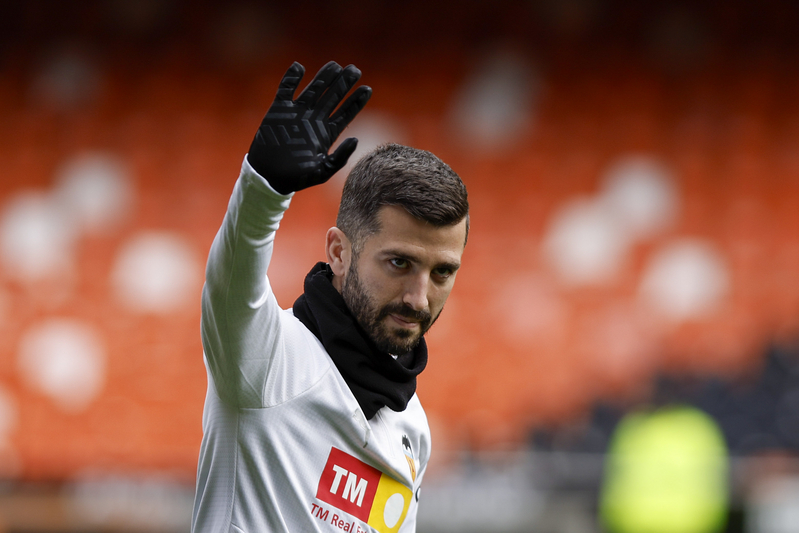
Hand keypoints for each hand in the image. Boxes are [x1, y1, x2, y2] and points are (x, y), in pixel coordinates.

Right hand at [247, 61, 371, 194]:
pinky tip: (299, 67)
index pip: (345, 113)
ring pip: (314, 89)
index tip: (367, 89)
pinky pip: (286, 89)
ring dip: (324, 77)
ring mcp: (297, 113)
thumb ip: (340, 157)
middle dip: (344, 83)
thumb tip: (355, 139)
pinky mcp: (279, 109)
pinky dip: (291, 77)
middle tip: (355, 70)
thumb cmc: (296, 178)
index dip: (356, 101)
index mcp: (326, 133)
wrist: (269, 177)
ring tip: (336, 65)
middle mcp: (314, 120)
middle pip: (333, 97)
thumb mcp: (322, 172)